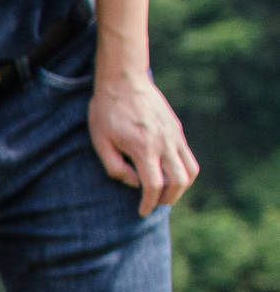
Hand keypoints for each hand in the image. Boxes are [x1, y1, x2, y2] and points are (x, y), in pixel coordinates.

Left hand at [89, 72, 198, 214]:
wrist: (124, 80)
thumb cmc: (106, 111)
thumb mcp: (100, 142)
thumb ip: (115, 168)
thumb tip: (134, 183)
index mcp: (143, 148)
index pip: (154, 185)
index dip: (149, 203)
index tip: (142, 211)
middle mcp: (164, 142)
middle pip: (179, 181)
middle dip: (169, 198)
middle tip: (154, 204)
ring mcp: (174, 135)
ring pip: (191, 170)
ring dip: (181, 186)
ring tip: (165, 193)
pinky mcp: (177, 128)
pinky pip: (188, 156)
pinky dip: (183, 170)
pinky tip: (167, 174)